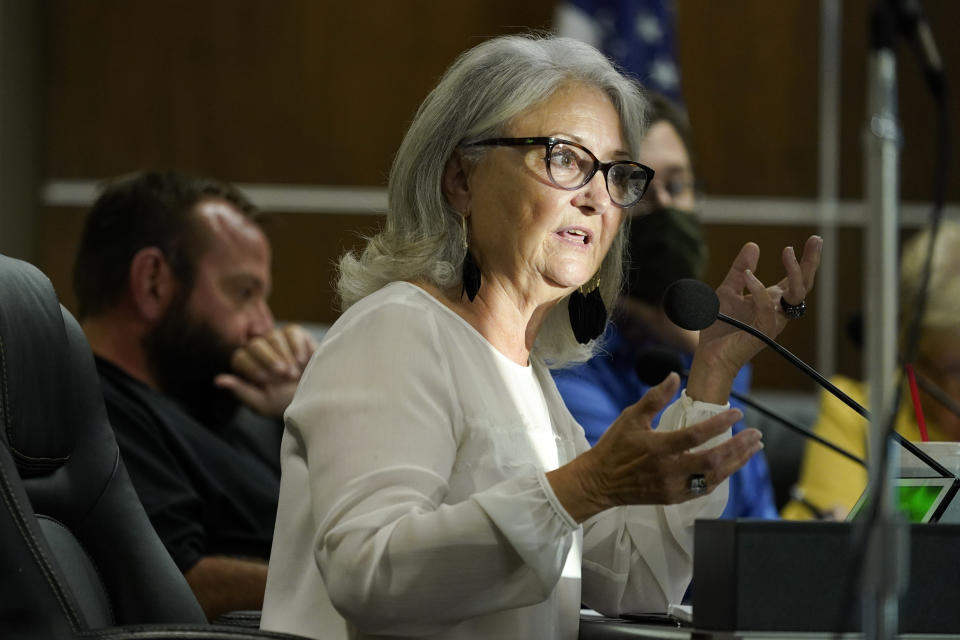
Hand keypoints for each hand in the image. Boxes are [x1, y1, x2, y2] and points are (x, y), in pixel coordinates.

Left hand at [214, 324, 319, 416]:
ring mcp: (278, 340)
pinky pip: (292, 332)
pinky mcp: (296, 335)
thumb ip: (241, 391)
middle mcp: (260, 350)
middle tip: (283, 375)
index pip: (240, 356)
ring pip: (274, 336)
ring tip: (294, 373)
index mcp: (248, 366)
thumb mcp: (263, 403)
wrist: (316, 397)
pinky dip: (297, 345)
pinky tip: (303, 360)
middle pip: (255, 344)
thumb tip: (217, 380)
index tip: (266, 380)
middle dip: (269, 360)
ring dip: (285, 355)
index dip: (252, 366)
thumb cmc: (287, 403)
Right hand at [547, 373, 762, 521]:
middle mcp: (668, 470)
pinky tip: (731, 465)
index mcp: (658, 448)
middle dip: (738, 447)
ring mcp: (673, 487)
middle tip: (756, 435)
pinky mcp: (673, 498)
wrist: (599, 482)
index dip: (720, 423)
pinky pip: (704, 489)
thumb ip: (655, 397)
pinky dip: (721, 476)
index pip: (696, 435)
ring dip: (736, 462)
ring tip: (752, 449)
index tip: (737, 412)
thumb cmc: (614, 446)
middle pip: (713, 460)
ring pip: (714, 477)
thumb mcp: (631, 417)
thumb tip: (674, 376)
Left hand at [686, 235, 821, 402]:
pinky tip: (750, 277)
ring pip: (795, 296)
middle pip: (804, 285)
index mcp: (771, 301)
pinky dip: (760, 291)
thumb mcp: (728, 290)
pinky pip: (768, 309)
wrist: (709, 354)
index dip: (805, 260)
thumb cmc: (720, 327)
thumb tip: (753, 245)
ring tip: (787, 251)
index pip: (795, 279)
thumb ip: (740, 270)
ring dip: (794, 272)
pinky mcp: (762, 332)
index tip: (814, 239)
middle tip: (816, 240)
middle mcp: (777, 311)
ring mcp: (772, 322)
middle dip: (811, 262)